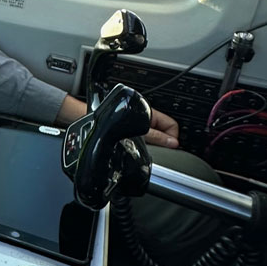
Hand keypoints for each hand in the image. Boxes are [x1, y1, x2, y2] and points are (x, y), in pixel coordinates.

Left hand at [56, 95, 178, 148]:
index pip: (172, 125)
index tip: (172, 148)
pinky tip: (139, 150)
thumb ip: (157, 137)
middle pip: (164, 131)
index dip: (173, 137)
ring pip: (154, 136)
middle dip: (164, 142)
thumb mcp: (139, 133)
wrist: (92, 122)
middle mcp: (146, 117)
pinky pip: (144, 138)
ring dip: (154, 144)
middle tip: (160, 152)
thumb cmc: (110, 121)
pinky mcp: (131, 130)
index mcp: (150, 113)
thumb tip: (173, 143)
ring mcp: (139, 124)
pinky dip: (145, 145)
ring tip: (147, 151)